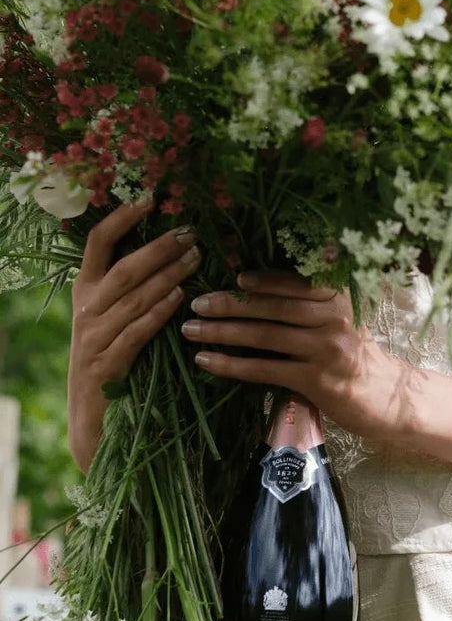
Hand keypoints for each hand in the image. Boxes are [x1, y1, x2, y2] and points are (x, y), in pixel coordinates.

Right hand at [69, 201, 200, 470]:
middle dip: (159, 248)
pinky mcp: (107, 364)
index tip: (149, 198)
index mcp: (85, 292)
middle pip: (123, 268)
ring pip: (133, 297)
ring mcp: (93, 337)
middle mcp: (85, 309)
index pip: (96, 244)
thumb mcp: (113, 323)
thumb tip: (170, 257)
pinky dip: (158, 312)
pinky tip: (180, 298)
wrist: (92, 421)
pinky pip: (136, 331)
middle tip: (191, 232)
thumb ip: (132, 293)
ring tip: (196, 258)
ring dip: (168, 275)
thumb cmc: (112, 365)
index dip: (121, 218)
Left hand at [181, 271, 409, 440]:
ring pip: (265, 337)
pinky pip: (266, 370)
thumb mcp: (343, 319)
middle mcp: (333, 318)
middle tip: (196, 304)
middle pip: (272, 308)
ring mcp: (325, 350)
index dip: (260, 281)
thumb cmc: (357, 356)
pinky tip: (208, 362)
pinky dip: (233, 365)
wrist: (388, 396)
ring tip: (192, 332)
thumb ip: (313, 301)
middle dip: (230, 305)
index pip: (292, 283)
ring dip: (223, 333)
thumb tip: (263, 285)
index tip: (232, 279)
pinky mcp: (316, 381)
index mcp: (339, 297)